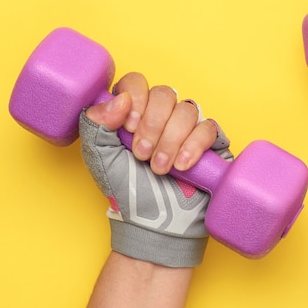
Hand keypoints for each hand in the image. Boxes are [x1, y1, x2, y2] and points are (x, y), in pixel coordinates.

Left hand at [78, 72, 230, 266]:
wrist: (154, 224)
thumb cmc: (127, 191)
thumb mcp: (99, 157)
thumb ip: (96, 123)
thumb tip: (120, 99)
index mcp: (134, 112)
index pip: (137, 82)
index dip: (136, 98)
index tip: (129, 127)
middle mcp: (162, 115)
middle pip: (165, 93)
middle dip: (152, 126)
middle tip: (142, 155)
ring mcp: (187, 128)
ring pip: (187, 110)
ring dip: (170, 141)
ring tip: (160, 168)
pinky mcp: (210, 144)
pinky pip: (208, 128)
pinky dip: (194, 146)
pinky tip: (182, 166)